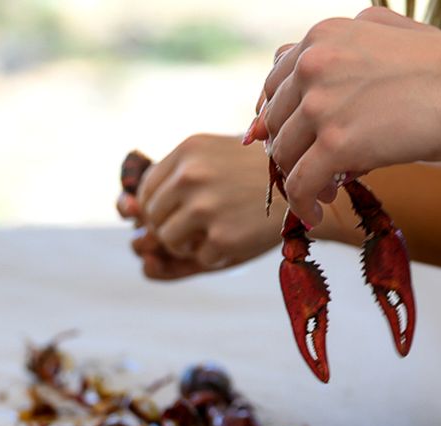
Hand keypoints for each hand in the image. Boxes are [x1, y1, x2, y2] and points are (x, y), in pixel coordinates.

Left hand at [117, 133, 277, 280]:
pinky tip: (242, 235)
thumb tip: (126, 212)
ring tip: (221, 227)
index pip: (146, 189)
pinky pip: (199, 258)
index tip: (178, 211)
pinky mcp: (222, 237)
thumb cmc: (260, 174)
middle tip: (205, 222)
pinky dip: (218, 255)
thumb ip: (170, 184)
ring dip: (189, 244)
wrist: (315, 185)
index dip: (157, 206)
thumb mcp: (215, 161)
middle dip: (171, 226)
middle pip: (152, 218)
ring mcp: (205, 207)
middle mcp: (191, 175)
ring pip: (167, 240)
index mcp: (188, 151)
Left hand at [246, 8, 440, 224]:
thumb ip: (345, 52)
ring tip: (323, 193)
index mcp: (321, 37)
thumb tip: (311, 95)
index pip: (275, 84)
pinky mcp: (334, 143)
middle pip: (274, 123)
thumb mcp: (385, 34)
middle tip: (310, 170)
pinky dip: (303, 204)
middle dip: (289, 151)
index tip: (288, 141)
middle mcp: (312, 65)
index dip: (277, 118)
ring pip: (283, 155)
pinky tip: (316, 215)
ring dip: (299, 179)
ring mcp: (320, 105)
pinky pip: (300, 184)